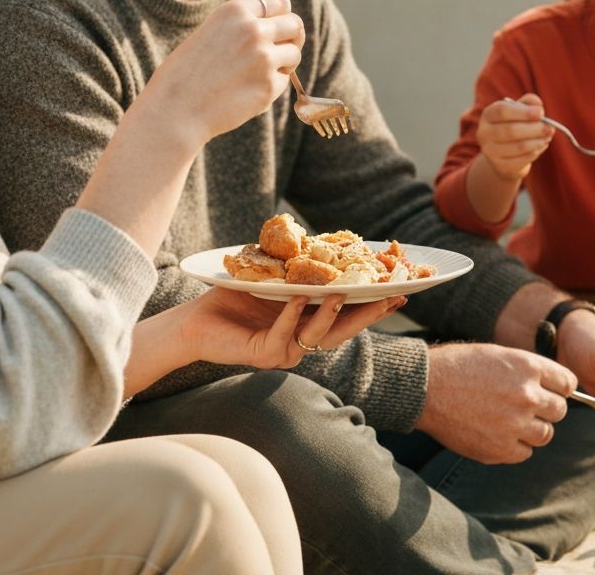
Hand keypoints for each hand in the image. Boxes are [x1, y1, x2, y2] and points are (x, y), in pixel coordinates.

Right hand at [147, 0, 303, 145]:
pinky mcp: (269, 86)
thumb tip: (275, 28)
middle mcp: (254, 30)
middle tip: (280, 49)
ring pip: (294, 53)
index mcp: (235, 11)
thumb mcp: (209, 33)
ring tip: (258, 73)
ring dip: (284, 62)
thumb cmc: (184, 74)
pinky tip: (247, 91)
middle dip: (291, 37)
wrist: (174, 110)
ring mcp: (264, 58)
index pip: (280, 2)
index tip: (278, 26)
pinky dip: (272, 85)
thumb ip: (240, 27)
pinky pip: (284, 80)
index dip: (282, 15)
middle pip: (295, 24)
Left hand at [182, 287, 406, 369]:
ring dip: (331, 314)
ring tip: (344, 293)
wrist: (194, 323)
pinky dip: (291, 316)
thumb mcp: (271, 280)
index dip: (373, 305)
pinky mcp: (262, 353)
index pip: (347, 315)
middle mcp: (301, 342)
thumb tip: (318, 242)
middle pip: (342, 330)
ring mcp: (283, 351)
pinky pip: (282, 335)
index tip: (400, 290)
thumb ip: (295, 270)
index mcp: (306, 325)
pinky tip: (299, 297)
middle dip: (368, 314)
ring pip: (316, 336)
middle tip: (392, 297)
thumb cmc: (231, 298)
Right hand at [416, 342, 574, 462]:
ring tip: (505, 419)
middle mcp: (527, 395)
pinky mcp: (502, 449)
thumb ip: (526, 370)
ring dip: (531, 428)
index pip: (567, 383)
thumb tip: (550, 388)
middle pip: (559, 410)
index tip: (547, 390)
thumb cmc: (457, 366)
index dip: (557, 387)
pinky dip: (514, 445)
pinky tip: (494, 431)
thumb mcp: (496, 355)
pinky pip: (525, 452)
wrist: (424, 388)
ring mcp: (516, 424)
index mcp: (527, 367)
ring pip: (545, 434)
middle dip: (544, 408)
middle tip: (521, 405)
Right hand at [476, 93, 553, 182]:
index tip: (541, 113)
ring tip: (547, 137)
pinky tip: (540, 146)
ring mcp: (490, 151)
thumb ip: (529, 103)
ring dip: (538, 141)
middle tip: (550, 128)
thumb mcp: (519, 110)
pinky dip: (535, 152)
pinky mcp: (500, 165)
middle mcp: (484, 132)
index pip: (502, 111)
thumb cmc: (514, 125)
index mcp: (488, 114)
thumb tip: (538, 106)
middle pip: (511, 130)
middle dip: (535, 129)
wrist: (503, 152)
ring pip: (519, 146)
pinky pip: (523, 159)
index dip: (523, 112)